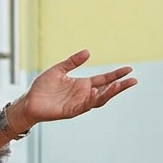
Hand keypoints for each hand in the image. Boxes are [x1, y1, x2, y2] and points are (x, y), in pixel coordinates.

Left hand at [14, 49, 136, 128]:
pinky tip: (97, 92)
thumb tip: (88, 52)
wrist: (29, 101)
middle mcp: (84, 94)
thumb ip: (73, 62)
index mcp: (82, 85)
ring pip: (99, 99)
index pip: (104, 79)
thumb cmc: (42, 87)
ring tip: (119, 85)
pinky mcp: (71, 110)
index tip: (129, 69)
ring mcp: (79, 103)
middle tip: (133, 80)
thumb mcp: (59, 69)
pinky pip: (85, 105)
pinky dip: (92, 100)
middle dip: (119, 86)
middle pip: (106, 90)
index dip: (116, 75)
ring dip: (109, 93)